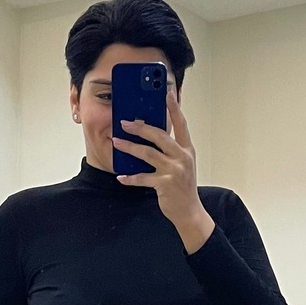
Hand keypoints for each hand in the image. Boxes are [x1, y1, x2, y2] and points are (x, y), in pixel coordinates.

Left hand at [111, 86, 215, 252]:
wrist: (189, 211)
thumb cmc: (183, 185)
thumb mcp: (181, 163)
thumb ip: (171, 148)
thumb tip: (151, 132)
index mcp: (187, 149)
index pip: (181, 124)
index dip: (174, 108)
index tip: (167, 93)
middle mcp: (182, 157)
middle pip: (160, 136)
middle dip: (140, 127)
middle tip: (125, 122)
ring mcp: (174, 171)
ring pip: (148, 154)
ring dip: (129, 147)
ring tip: (116, 142)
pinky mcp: (165, 185)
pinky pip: (142, 178)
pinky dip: (130, 178)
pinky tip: (120, 177)